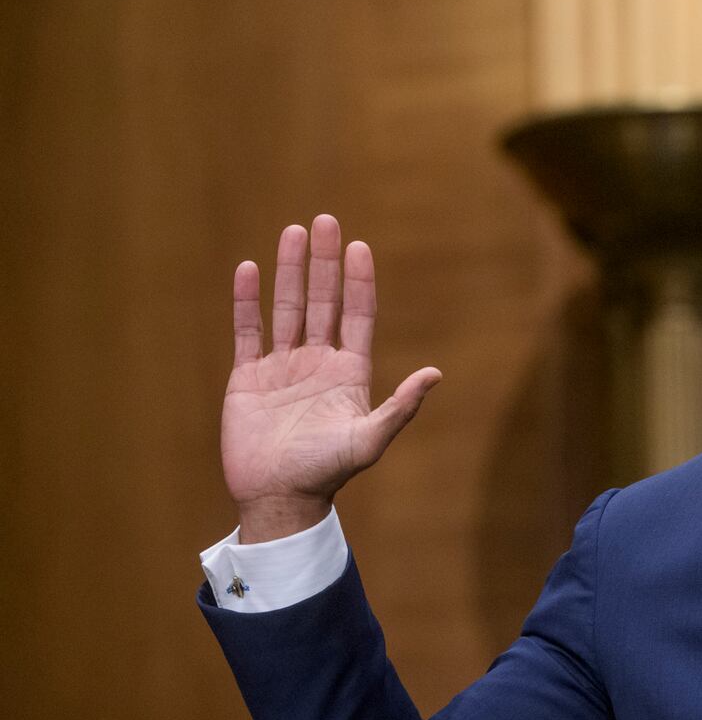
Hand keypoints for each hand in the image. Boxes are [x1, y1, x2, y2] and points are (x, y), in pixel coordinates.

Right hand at [222, 215, 440, 541]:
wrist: (279, 498)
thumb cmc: (327, 472)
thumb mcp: (370, 440)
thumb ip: (401, 407)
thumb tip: (436, 374)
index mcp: (349, 371)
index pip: (357, 314)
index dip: (359, 281)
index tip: (360, 246)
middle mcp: (317, 361)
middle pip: (323, 300)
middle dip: (325, 261)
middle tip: (325, 221)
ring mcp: (283, 366)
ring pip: (287, 307)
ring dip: (289, 270)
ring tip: (293, 232)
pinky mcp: (248, 377)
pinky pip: (248, 331)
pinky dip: (247, 301)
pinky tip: (248, 269)